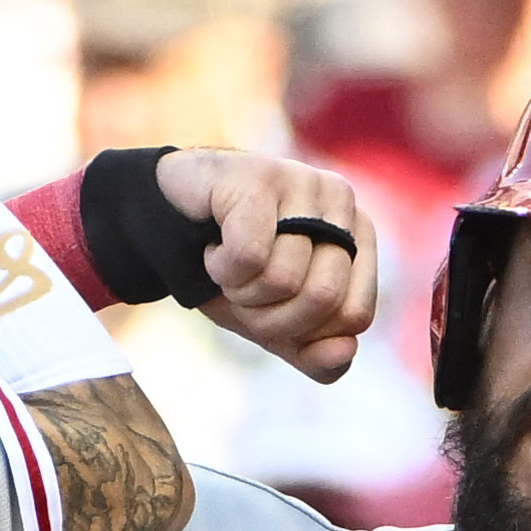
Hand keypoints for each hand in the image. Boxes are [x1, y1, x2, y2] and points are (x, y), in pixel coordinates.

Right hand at [160, 146, 374, 380]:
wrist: (171, 220)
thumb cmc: (236, 269)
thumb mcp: (277, 326)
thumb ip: (317, 355)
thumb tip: (345, 350)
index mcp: (359, 235)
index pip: (355, 315)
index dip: (304, 332)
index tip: (273, 308)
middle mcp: (339, 200)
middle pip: (323, 299)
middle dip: (269, 317)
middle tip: (243, 290)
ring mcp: (302, 182)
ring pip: (284, 279)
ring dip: (240, 291)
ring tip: (227, 266)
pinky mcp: (259, 176)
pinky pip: (250, 256)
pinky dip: (222, 269)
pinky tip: (212, 248)